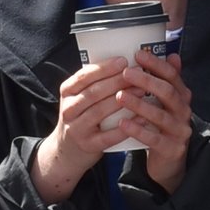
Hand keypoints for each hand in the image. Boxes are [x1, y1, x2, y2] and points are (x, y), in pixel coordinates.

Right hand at [30, 54, 167, 203]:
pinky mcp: (88, 145)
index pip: (85, 76)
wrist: (68, 149)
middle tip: (138, 74)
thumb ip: (95, 82)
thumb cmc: (81, 116)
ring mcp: (76, 129)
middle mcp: (68, 109)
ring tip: (141, 91)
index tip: (124, 61)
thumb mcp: (80, 97)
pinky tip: (141, 118)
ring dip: (123, 100)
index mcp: (67, 91)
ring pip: (100, 111)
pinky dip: (126, 127)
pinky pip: (109, 135)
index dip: (105, 68)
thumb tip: (124, 63)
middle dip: (117, 82)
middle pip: (94, 92)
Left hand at [115, 44, 197, 192]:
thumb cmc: (162, 126)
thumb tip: (173, 55)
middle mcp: (184, 111)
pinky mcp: (172, 149)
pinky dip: (138, 130)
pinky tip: (123, 123)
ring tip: (120, 96)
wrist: (169, 161)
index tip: (137, 55)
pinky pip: (155, 139)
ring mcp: (180, 131)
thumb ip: (167, 81)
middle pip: (168, 92)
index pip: (172, 76)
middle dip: (147, 81)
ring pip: (160, 115)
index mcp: (182, 96)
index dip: (156, 64)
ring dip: (139, 104)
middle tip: (127, 73)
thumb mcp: (166, 103)